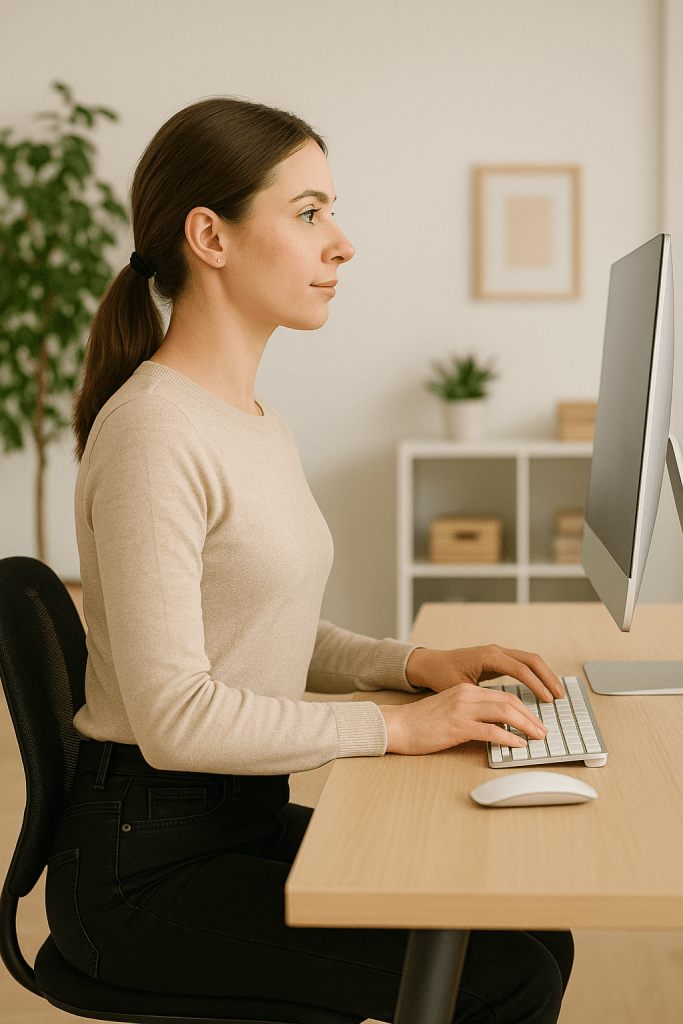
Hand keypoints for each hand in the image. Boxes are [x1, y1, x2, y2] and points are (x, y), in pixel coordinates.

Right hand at [379, 682, 549, 755]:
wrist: (396, 725)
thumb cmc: (420, 722)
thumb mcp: (449, 708)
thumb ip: (472, 712)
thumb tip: (497, 726)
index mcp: (465, 689)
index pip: (503, 694)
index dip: (523, 708)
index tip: (535, 720)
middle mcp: (466, 695)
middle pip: (509, 701)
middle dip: (530, 716)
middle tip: (543, 730)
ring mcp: (462, 709)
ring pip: (504, 712)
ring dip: (526, 726)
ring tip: (537, 737)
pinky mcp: (457, 726)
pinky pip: (491, 731)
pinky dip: (509, 738)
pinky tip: (518, 745)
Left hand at [405, 644, 563, 702]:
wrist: (430, 664)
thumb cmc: (441, 675)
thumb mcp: (460, 688)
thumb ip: (482, 698)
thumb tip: (501, 716)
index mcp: (488, 656)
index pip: (520, 668)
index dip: (536, 684)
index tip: (547, 699)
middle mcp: (496, 651)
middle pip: (531, 659)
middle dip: (548, 677)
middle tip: (559, 696)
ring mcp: (498, 653)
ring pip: (529, 660)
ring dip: (544, 675)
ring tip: (556, 693)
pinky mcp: (498, 659)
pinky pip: (522, 663)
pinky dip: (535, 674)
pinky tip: (541, 688)